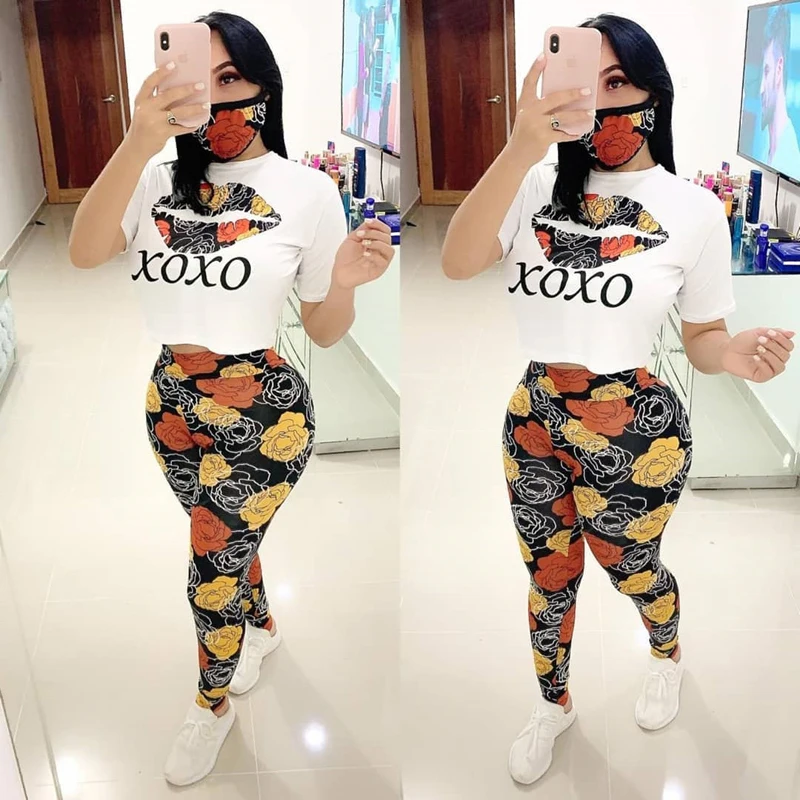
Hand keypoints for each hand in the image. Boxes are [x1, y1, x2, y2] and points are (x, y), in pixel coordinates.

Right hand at [126, 64, 210, 158]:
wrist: (136, 147)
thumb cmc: (143, 126)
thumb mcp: (145, 110)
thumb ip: (156, 100)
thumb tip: (178, 90)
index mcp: (141, 100)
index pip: (150, 82)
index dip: (161, 72)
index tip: (173, 64)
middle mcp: (146, 109)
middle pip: (168, 95)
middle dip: (186, 89)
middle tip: (200, 85)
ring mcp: (154, 122)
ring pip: (178, 112)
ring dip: (194, 108)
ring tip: (205, 105)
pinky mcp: (162, 133)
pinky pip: (181, 128)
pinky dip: (190, 125)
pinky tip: (198, 122)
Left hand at [331, 219, 393, 289]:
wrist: (339, 272)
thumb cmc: (345, 258)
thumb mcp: (352, 238)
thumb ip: (362, 229)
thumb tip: (370, 222)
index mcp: (374, 242)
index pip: (385, 230)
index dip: (378, 224)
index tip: (368, 221)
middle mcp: (379, 250)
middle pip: (387, 238)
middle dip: (374, 233)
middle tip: (362, 234)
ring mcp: (379, 260)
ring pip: (389, 249)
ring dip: (377, 243)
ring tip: (364, 244)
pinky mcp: (378, 270)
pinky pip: (383, 261)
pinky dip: (374, 255)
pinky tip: (365, 254)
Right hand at [506, 53, 595, 167]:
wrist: (516, 155)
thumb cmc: (526, 132)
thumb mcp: (529, 115)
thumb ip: (542, 104)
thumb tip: (567, 96)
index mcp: (524, 103)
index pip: (529, 82)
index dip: (535, 68)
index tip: (544, 55)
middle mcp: (529, 112)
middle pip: (554, 98)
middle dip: (573, 93)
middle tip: (587, 90)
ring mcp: (536, 126)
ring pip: (563, 117)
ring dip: (579, 114)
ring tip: (590, 112)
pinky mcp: (543, 139)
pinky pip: (563, 134)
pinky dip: (573, 134)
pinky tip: (580, 131)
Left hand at [721, 327, 795, 382]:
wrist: (726, 350)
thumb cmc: (741, 343)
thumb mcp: (759, 332)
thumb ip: (775, 332)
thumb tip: (791, 333)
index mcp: (776, 348)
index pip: (789, 346)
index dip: (782, 339)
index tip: (770, 333)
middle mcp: (774, 359)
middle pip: (785, 355)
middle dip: (774, 346)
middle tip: (761, 340)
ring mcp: (768, 368)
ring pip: (780, 365)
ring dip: (770, 355)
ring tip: (758, 348)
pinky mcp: (760, 376)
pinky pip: (769, 373)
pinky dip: (763, 364)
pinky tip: (755, 358)